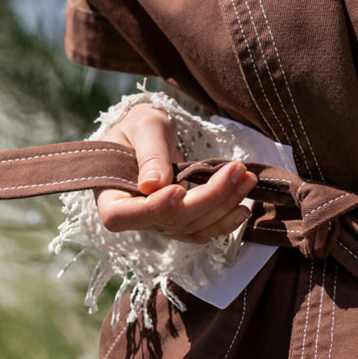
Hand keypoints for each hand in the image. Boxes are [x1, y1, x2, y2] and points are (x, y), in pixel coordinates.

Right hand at [95, 102, 256, 241]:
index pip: (121, 216)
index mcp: (110, 195)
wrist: (149, 135)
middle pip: (170, 221)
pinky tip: (243, 207)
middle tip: (238, 171)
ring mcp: (157, 225)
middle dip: (209, 198)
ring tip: (247, 180)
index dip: (153, 209)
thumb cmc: (139, 127)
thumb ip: (150, 153)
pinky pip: (201, 231)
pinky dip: (224, 222)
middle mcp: (133, 218)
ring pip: (192, 228)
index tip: (179, 190)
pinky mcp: (178, 225)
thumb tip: (154, 185)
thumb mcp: (144, 127)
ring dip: (225, 207)